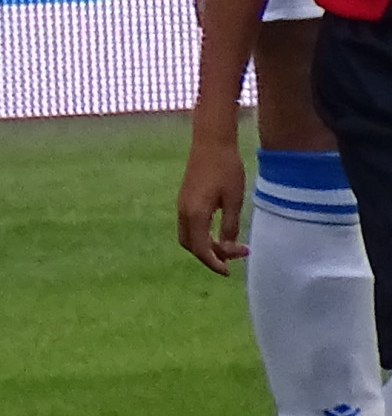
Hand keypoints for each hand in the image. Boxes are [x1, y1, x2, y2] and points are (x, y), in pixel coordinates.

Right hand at [177, 125, 250, 273]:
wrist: (211, 143)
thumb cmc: (226, 169)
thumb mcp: (233, 200)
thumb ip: (229, 225)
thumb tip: (229, 247)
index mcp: (196, 214)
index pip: (201, 248)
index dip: (214, 263)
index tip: (229, 272)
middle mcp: (184, 212)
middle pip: (191, 245)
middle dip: (210, 256)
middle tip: (233, 259)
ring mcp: (181, 205)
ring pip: (188, 236)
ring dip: (205, 246)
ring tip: (229, 246)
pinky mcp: (184, 199)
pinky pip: (189, 226)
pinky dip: (202, 235)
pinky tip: (218, 232)